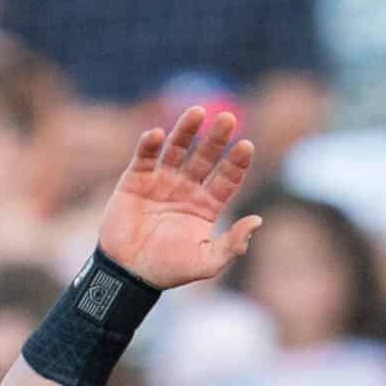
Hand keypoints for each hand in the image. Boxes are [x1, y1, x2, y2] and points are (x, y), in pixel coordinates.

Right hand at [96, 106, 262, 290]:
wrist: (127, 273)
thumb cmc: (168, 270)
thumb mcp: (206, 262)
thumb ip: (232, 245)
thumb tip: (258, 220)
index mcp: (207, 205)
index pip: (227, 177)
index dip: (237, 162)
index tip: (246, 146)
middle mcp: (187, 188)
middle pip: (205, 156)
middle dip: (217, 138)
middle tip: (227, 118)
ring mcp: (161, 181)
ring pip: (177, 149)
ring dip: (186, 130)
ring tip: (196, 112)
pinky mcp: (135, 180)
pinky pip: (144, 157)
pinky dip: (149, 145)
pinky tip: (156, 134)